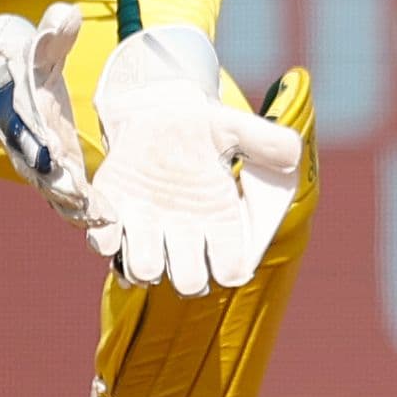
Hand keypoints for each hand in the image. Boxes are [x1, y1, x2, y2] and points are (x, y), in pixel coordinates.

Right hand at [0, 4, 96, 226]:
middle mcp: (28, 145)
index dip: (49, 151)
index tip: (65, 165)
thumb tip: (66, 14)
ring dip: (77, 209)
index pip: (35, 135)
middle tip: (89, 208)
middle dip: (65, 191)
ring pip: (55, 192)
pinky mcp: (54, 171)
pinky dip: (82, 212)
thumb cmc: (24, 64)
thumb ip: (53, 34)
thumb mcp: (38, 47)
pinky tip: (108, 226)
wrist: (0, 85)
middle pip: (45, 173)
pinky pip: (66, 197)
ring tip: (103, 225)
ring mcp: (39, 162)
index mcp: (24, 115)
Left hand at [86, 25, 304, 294]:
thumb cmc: (202, 127)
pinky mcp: (112, 216)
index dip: (228, 268)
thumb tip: (292, 158)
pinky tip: (113, 213)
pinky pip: (104, 244)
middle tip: (179, 244)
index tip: (221, 254)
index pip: (230, 267)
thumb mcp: (237, 127)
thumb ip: (268, 142)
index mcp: (219, 220)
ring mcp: (146, 229)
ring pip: (143, 272)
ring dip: (142, 258)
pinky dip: (105, 236)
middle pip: (187, 282)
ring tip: (144, 228)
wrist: (155, 113)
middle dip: (184, 273)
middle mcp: (184, 234)